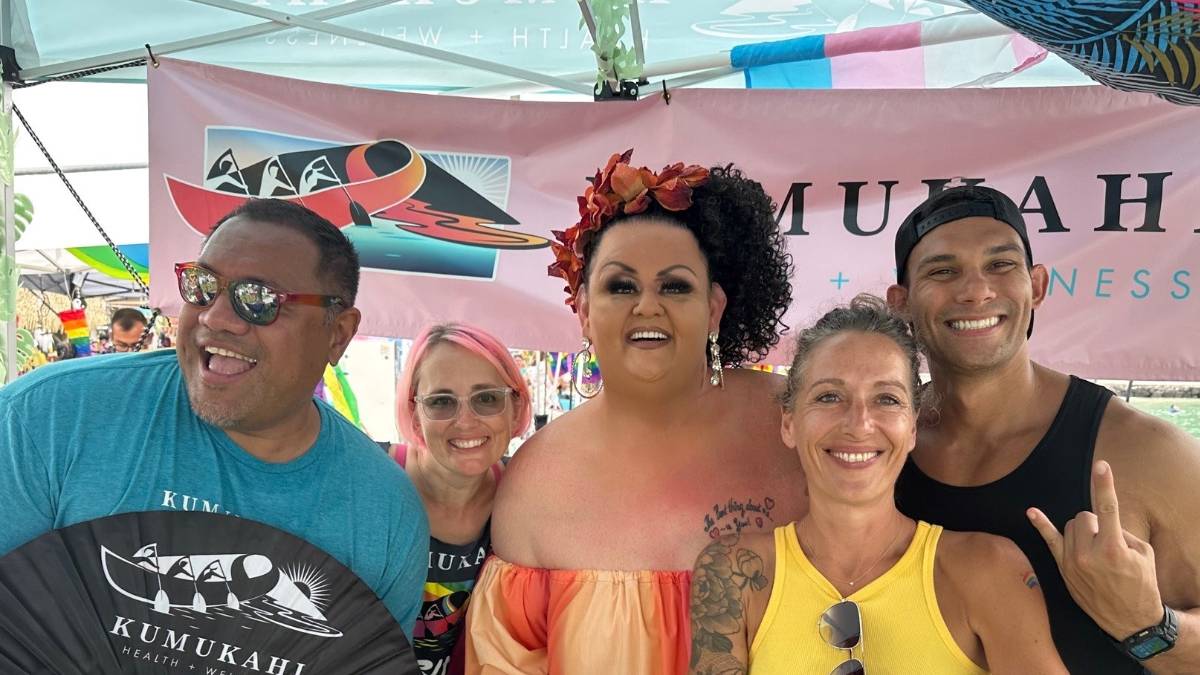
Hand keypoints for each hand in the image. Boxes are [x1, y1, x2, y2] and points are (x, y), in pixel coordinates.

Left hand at [1027, 460, 1163, 639]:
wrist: (1130, 620)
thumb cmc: (1141, 584)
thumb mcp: (1143, 554)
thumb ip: (1121, 531)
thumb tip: (1103, 519)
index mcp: (1113, 548)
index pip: (1107, 508)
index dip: (1104, 485)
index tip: (1101, 465)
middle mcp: (1088, 554)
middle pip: (1084, 516)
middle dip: (1096, 523)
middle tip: (1108, 543)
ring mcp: (1072, 562)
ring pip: (1071, 526)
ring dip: (1083, 531)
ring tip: (1097, 551)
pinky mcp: (1063, 568)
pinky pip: (1049, 540)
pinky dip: (1040, 525)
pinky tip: (1031, 512)